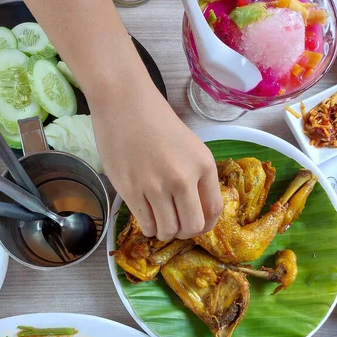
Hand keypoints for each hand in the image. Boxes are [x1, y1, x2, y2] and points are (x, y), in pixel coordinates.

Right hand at [90, 83, 222, 241]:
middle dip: (185, 233)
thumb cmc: (156, 121)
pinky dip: (148, 228)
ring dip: (164, 232)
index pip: (213, 211)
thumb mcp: (190, 146)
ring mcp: (156, 186)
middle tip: (176, 228)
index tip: (196, 226)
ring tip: (159, 224)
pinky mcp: (131, 191)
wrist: (124, 103)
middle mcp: (183, 179)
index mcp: (203, 165)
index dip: (206, 226)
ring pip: (167, 230)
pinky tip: (146, 219)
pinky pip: (145, 224)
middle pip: (192, 226)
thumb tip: (195, 208)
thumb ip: (196, 176)